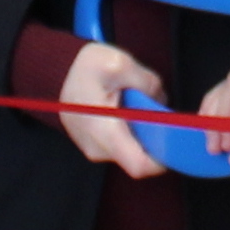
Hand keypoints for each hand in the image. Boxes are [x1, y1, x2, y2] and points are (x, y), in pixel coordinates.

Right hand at [55, 37, 165, 179]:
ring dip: (141, 132)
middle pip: (138, 158)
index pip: (139, 166)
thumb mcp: (120, 63)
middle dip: (154, 138)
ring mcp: (94, 149)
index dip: (163, 159)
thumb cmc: (85, 67)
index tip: (173, 140)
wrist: (56, 71)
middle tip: (157, 111)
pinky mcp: (95, 145)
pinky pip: (121, 145)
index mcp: (104, 131)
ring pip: (131, 150)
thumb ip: (147, 83)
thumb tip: (161, 101)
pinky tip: (127, 110)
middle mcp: (97, 147)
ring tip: (137, 105)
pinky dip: (131, 131)